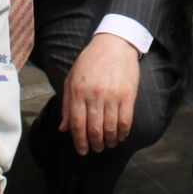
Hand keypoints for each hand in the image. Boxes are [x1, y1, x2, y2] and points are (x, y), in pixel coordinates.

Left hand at [60, 33, 140, 154]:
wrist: (114, 44)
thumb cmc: (90, 61)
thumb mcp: (72, 79)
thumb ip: (67, 105)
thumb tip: (64, 129)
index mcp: (78, 91)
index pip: (77, 124)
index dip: (79, 142)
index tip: (82, 150)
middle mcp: (95, 95)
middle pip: (94, 129)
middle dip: (95, 144)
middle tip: (96, 149)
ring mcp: (113, 95)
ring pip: (110, 128)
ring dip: (109, 141)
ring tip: (108, 145)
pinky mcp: (128, 94)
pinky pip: (126, 120)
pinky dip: (123, 133)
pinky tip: (120, 136)